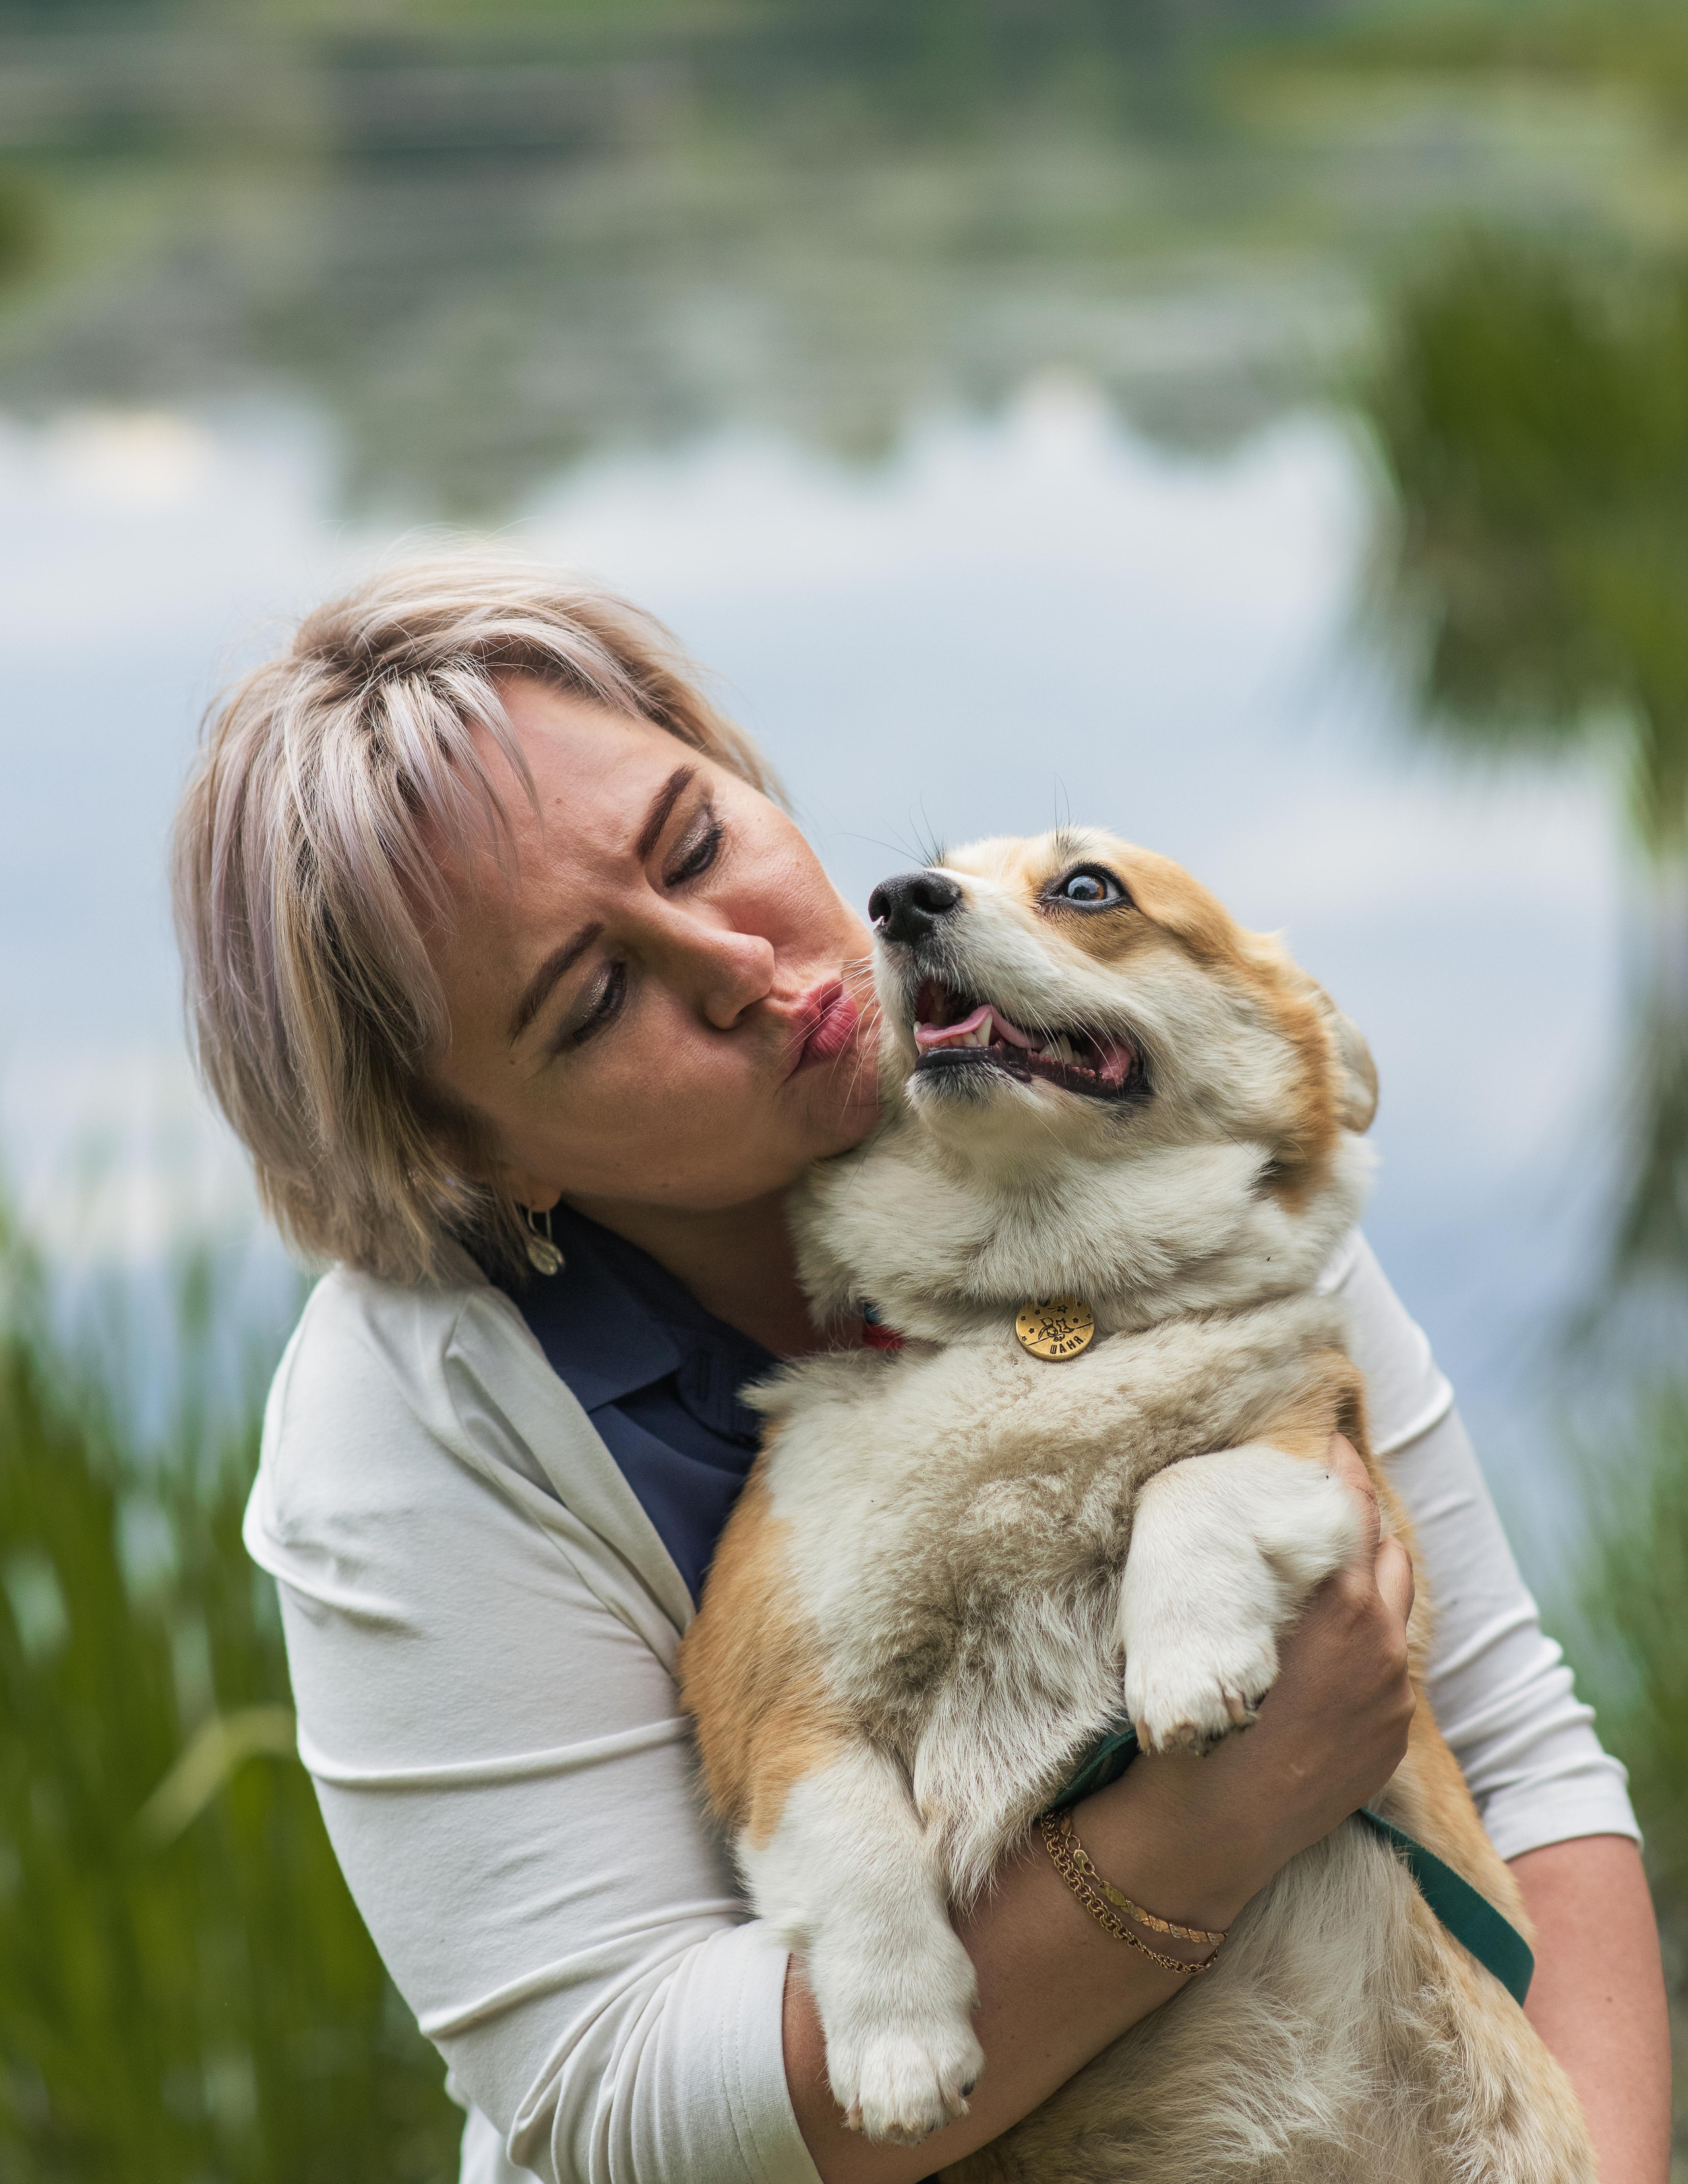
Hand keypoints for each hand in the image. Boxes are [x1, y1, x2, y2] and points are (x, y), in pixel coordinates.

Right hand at [1090, 1434, 1416, 1927]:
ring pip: (1397, 1617)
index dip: (1348, 1472)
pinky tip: (1328, 1653)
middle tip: (1331, 1509)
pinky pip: (1390, 1673)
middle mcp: (1384, 1649)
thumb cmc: (1198, 1717)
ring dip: (1371, 1589)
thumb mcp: (1228, 1626)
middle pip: (1393, 1558)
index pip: (1359, 1515)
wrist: (1214, 1826)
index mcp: (1345, 1610)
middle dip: (1367, 1529)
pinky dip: (1369, 1648)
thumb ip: (1270, 1577)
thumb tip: (1270, 1538)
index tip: (1337, 1444)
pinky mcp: (1392, 1739)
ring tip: (1329, 1577)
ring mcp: (1394, 1698)